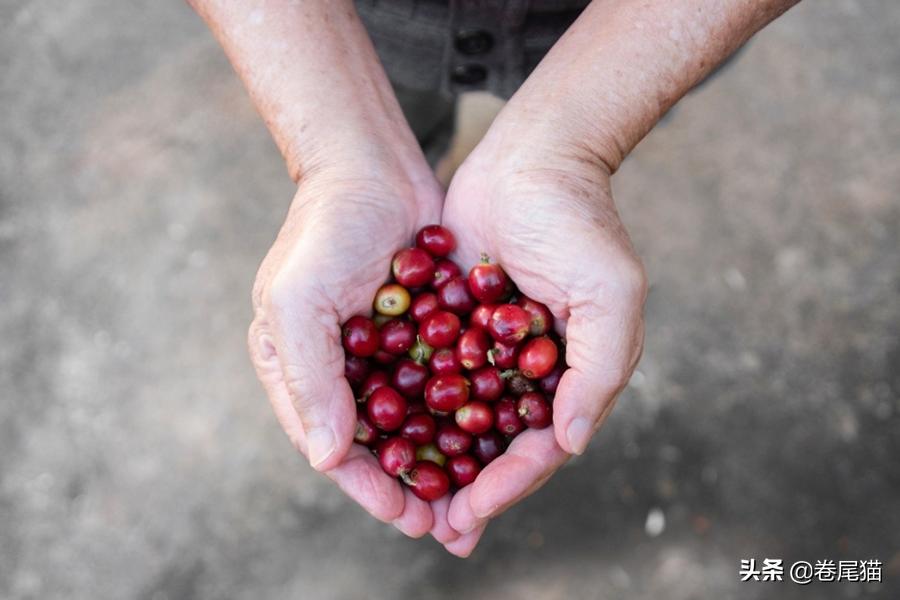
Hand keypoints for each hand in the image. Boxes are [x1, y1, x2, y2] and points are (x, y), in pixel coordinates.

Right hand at [247, 152, 458, 540]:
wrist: (373, 165)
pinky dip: (466, 413)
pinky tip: (497, 439)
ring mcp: (383, 351)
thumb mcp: (298, 302)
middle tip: (447, 524)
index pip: (332, 444)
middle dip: (411, 485)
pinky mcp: (424, 332)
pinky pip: (445, 382)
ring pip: (416, 422)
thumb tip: (325, 459)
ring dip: (443, 460)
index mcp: (298, 369)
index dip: (368, 485)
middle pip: (378, 444)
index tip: (404, 516)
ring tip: (475, 497)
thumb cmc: (324, 230)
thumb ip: (309, 380)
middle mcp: (340, 368)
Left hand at [440, 123, 647, 545]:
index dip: (508, 483)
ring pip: (457, 420)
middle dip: (466, 488)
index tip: (469, 513)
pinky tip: (378, 434)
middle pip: (495, 445)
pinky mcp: (451, 323)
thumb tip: (570, 445)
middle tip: (432, 528)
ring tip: (403, 499)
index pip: (540, 445)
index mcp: (572, 375)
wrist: (532, 155)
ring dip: (435, 462)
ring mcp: (488, 349)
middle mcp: (529, 371)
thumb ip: (599, 371)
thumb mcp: (610, 293)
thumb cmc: (580, 222)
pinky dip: (409, 408)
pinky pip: (429, 374)